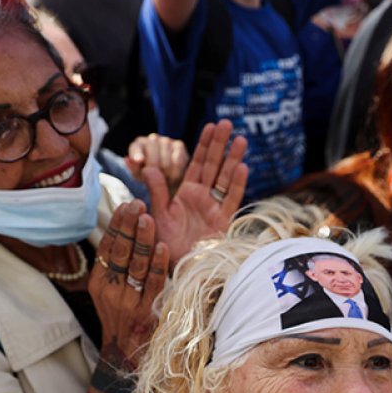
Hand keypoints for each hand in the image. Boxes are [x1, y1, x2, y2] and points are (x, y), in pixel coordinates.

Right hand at [89, 199, 169, 361]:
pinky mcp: (145, 313)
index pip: (107, 247)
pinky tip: (162, 247)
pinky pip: (152, 285)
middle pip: (120, 252)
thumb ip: (117, 269)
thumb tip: (128, 234)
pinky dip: (158, 265)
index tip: (126, 205)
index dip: (117, 225)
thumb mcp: (111, 294)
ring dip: (143, 240)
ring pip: (135, 265)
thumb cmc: (122, 320)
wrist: (123, 358)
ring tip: (148, 218)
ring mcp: (127, 302)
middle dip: (129, 225)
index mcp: (100, 282)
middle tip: (137, 204)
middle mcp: (110, 291)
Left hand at [126, 133, 189, 195]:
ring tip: (164, 180)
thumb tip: (127, 159)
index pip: (136, 149)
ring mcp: (166, 141)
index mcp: (138, 144)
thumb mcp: (139, 174)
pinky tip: (173, 177)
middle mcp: (152, 139)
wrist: (168, 176)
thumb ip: (134, 168)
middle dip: (154, 174)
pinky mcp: (179, 145)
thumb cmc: (150, 174)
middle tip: (156, 181)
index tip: (139, 161)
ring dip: (165, 176)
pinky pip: (177, 163)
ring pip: (166, 164)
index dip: (137, 155)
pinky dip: (175, 174)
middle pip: (152, 159)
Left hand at [146, 119, 247, 265]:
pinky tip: (242, 167)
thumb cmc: (166, 245)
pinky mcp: (224, 221)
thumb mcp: (158, 216)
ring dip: (233, 159)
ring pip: (226, 178)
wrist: (179, 269)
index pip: (197, 163)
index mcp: (186, 193)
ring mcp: (215, 208)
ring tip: (241, 140)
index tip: (211, 126)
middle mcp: (203, 197)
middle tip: (228, 123)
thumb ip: (156, 191)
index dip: (204, 144)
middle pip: (214, 165)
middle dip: (221, 145)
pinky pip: (232, 199)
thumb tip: (149, 166)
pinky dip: (237, 184)